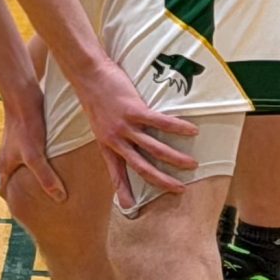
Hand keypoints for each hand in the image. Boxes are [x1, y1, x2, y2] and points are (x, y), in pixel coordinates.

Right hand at [0, 93, 62, 205]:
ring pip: (23, 169)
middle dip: (24, 194)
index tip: (28, 216)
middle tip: (43, 206)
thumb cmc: (26, 126)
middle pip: (14, 182)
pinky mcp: (27, 138)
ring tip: (53, 189)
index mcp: (5, 166)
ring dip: (34, 179)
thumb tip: (59, 198)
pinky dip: (40, 166)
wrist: (22, 96)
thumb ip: (46, 177)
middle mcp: (8, 158)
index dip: (14, 203)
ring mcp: (17, 148)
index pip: (5, 191)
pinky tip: (55, 166)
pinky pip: (32, 158)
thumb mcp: (35, 155)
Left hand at [70, 59, 197, 207]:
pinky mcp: (134, 110)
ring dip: (176, 158)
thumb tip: (123, 143)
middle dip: (162, 181)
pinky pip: (161, 123)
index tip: (130, 207)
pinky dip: (178, 128)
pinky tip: (193, 130)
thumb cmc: (94, 95)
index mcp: (105, 143)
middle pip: (141, 167)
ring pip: (155, 149)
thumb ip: (111, 136)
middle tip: (179, 190)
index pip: (115, 172)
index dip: (123, 190)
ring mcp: (124, 125)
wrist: (86, 73)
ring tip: (193, 164)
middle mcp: (115, 139)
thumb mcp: (98, 122)